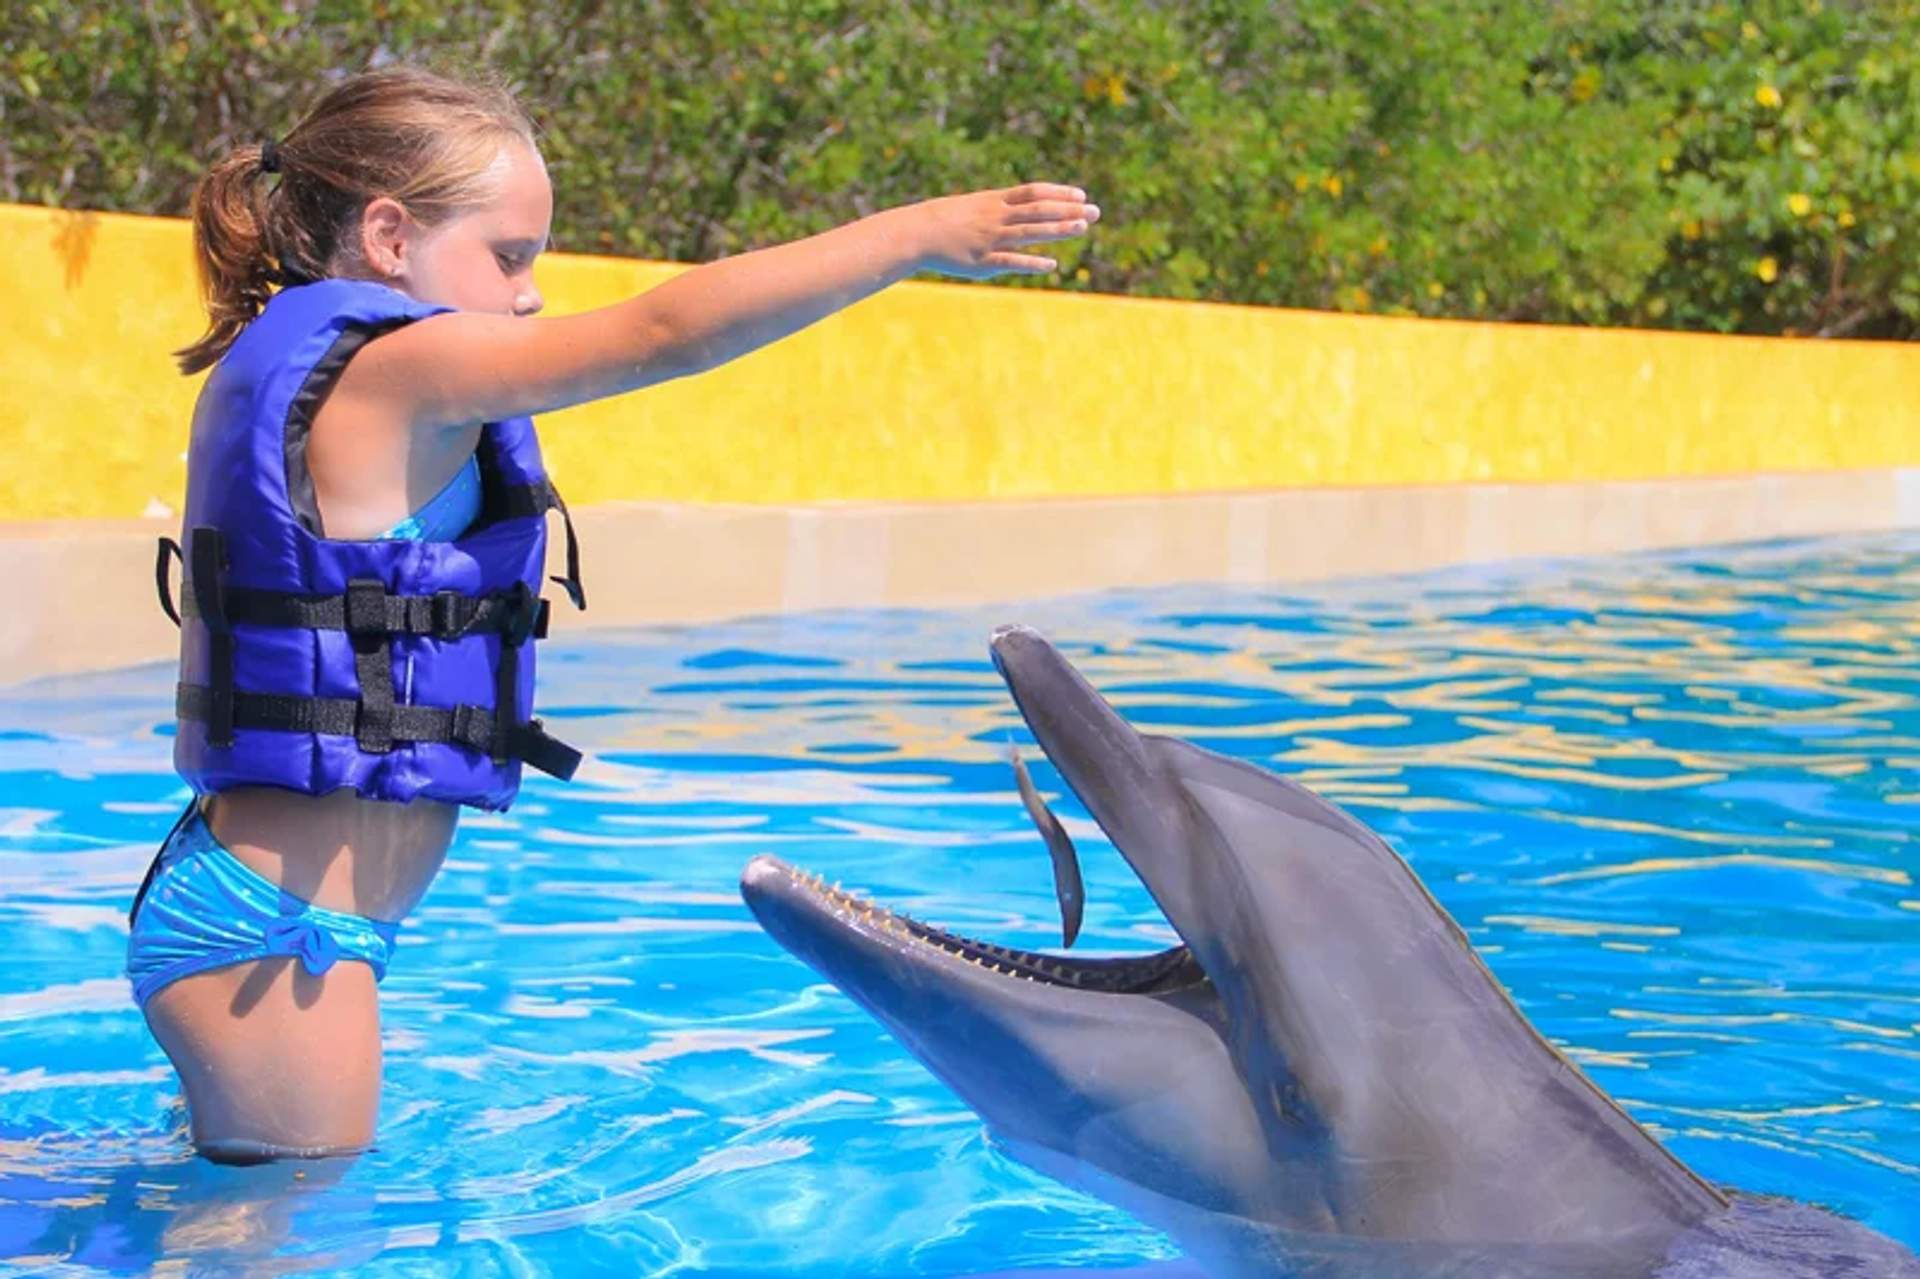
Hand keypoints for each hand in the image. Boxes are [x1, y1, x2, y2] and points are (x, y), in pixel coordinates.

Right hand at [910, 183, 1101, 279]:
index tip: (1081, 194)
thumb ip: (1000, 208)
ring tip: (1083, 228)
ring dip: (1057, 229)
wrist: (917, 233)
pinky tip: (1052, 264)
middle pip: (1039, 210)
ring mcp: (991, 238)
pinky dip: (1032, 262)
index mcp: (995, 201)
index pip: (1033, 192)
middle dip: (1068, 210)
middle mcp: (997, 217)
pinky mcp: (983, 261)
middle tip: (1096, 211)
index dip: (1059, 192)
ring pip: (1029, 232)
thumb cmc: (947, 221)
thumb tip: (1022, 209)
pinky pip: (1011, 261)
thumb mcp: (975, 206)